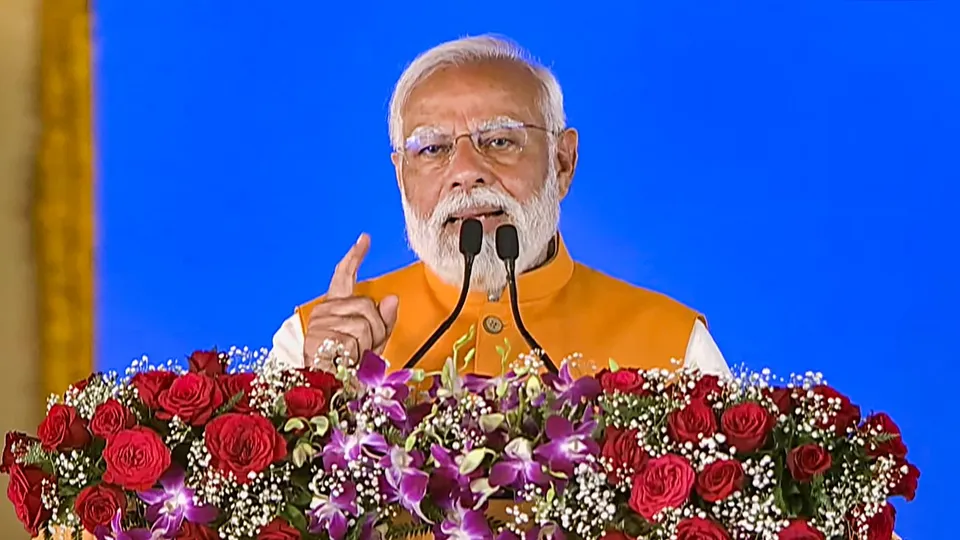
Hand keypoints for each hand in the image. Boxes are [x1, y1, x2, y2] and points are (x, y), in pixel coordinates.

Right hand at [303, 234, 398, 366]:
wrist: (323, 388)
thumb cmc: (345, 367)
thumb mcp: (371, 343)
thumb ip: (384, 321)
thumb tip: (392, 299)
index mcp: (335, 307)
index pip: (344, 275)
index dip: (355, 256)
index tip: (365, 239)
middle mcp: (326, 310)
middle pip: (367, 306)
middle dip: (377, 329)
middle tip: (366, 349)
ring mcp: (321, 323)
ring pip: (364, 324)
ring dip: (368, 346)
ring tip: (354, 358)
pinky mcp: (320, 337)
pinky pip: (355, 340)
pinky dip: (358, 355)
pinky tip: (347, 361)